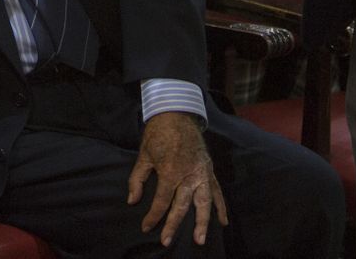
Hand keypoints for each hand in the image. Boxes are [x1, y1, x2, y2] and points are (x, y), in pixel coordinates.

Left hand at [128, 112, 227, 248]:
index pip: (161, 201)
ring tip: (199, 239)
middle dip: (173, 225)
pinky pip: (217, 191)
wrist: (176, 114)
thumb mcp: (143, 155)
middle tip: (167, 241)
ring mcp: (201, 173)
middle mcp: (188, 174)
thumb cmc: (157, 135)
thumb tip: (132, 201)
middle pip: (181, 206)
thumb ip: (137, 179)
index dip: (153, 216)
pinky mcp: (209, 170)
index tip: (146, 227)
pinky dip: (221, 206)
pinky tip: (223, 221)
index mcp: (170, 171)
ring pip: (203, 202)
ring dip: (202, 222)